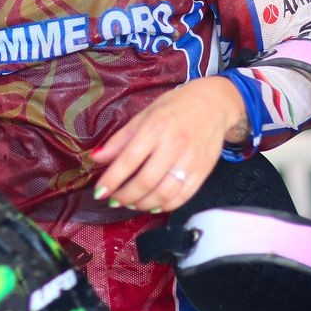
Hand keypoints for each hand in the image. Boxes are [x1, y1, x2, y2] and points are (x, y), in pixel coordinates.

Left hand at [89, 76, 247, 212]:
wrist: (214, 104)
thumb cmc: (176, 106)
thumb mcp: (145, 114)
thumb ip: (121, 138)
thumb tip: (96, 157)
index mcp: (155, 127)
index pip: (129, 159)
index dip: (112, 180)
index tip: (99, 192)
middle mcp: (173, 145)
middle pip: (145, 181)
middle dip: (125, 196)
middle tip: (114, 200)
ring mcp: (190, 160)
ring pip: (163, 193)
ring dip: (142, 204)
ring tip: (131, 203)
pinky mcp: (203, 172)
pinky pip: (182, 197)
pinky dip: (164, 206)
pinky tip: (153, 204)